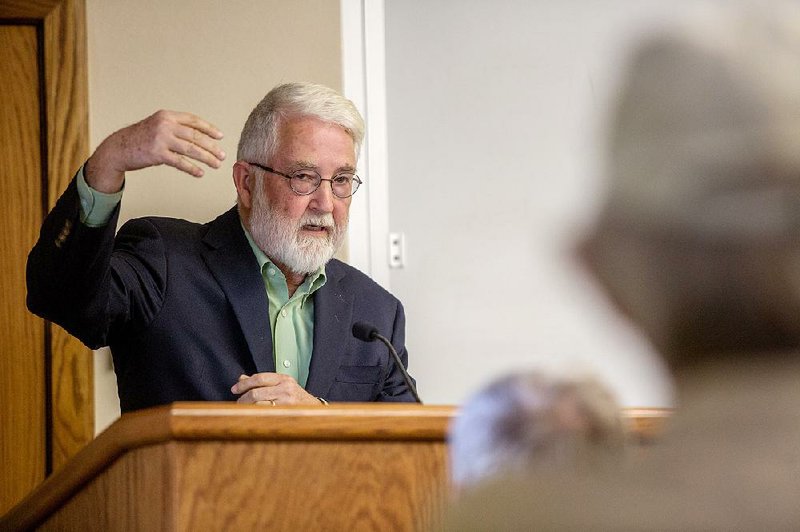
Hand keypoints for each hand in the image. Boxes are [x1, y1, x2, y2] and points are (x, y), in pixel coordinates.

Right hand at [85, 110, 225, 192]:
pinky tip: (200, 173)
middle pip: (195, 136)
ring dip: (207, 158)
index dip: (208, 128)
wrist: (119, 148)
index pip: (193, 120)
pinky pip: (180, 162)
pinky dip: (192, 168)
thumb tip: (199, 136)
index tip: (220, 136)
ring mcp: (161, 139)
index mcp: (167, 116)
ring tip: (216, 164)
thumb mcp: (157, 126)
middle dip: (212, 146)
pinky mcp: (158, 154)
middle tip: (222, 155)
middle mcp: (165, 125)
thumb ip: (175, 127)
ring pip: (191, 149)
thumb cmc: (140, 138)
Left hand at [231, 373, 320, 405]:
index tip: (235, 388)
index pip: (259, 378)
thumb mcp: (281, 384)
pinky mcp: (285, 413)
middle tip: (238, 401)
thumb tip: (242, 378)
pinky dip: (255, 414)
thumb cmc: (295, 396)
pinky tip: (252, 415)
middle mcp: (285, 388)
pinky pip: (265, 414)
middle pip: (256, 392)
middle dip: (243, 398)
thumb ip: (262, 381)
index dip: (244, 384)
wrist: (313, 409)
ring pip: (259, 404)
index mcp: (283, 378)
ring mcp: (286, 402)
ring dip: (247, 407)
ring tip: (244, 409)